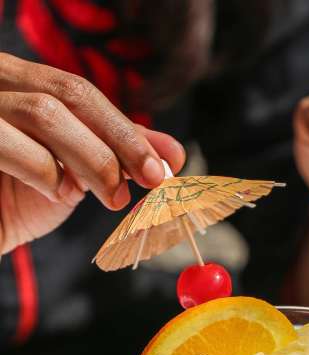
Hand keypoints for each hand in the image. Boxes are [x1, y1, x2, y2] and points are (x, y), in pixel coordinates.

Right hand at [0, 53, 184, 254]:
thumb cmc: (15, 198)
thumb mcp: (72, 173)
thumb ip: (115, 155)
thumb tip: (172, 154)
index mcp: (19, 81)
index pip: (78, 91)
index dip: (125, 128)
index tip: (166, 166)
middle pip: (66, 93)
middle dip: (118, 140)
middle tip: (150, 180)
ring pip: (44, 114)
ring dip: (91, 159)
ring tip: (108, 197)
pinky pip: (9, 142)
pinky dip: (45, 172)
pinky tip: (58, 195)